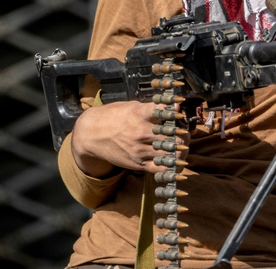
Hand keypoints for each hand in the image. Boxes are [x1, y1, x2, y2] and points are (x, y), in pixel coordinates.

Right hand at [71, 101, 189, 177]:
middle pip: (172, 136)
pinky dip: (171, 166)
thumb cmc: (114, 116)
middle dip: (183, 135)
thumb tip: (175, 107)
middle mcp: (140, 133)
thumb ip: (154, 108)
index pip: (164, 111)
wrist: (90, 134)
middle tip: (184, 133)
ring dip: (180, 150)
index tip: (179, 112)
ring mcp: (139, 150)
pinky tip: (177, 161)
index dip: (175, 112)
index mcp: (140, 114)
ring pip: (169, 153)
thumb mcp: (133, 106)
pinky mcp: (137, 163)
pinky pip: (159, 168)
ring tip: (182, 146)